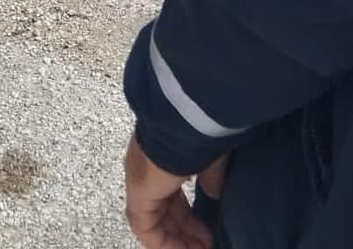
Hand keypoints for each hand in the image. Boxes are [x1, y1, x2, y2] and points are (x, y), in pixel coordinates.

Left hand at [124, 134, 221, 248]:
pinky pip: (146, 227)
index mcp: (163, 155)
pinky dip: (164, 243)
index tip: (208, 230)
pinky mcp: (138, 192)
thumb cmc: (201, 129)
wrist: (185, 116)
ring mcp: (139, 179)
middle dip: (186, 231)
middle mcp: (147, 168)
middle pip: (164, 210)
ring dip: (177, 240)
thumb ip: (211, 177)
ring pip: (154, 221)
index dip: (189, 216)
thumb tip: (214, 194)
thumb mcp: (211, 156)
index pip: (171, 194)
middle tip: (207, 244)